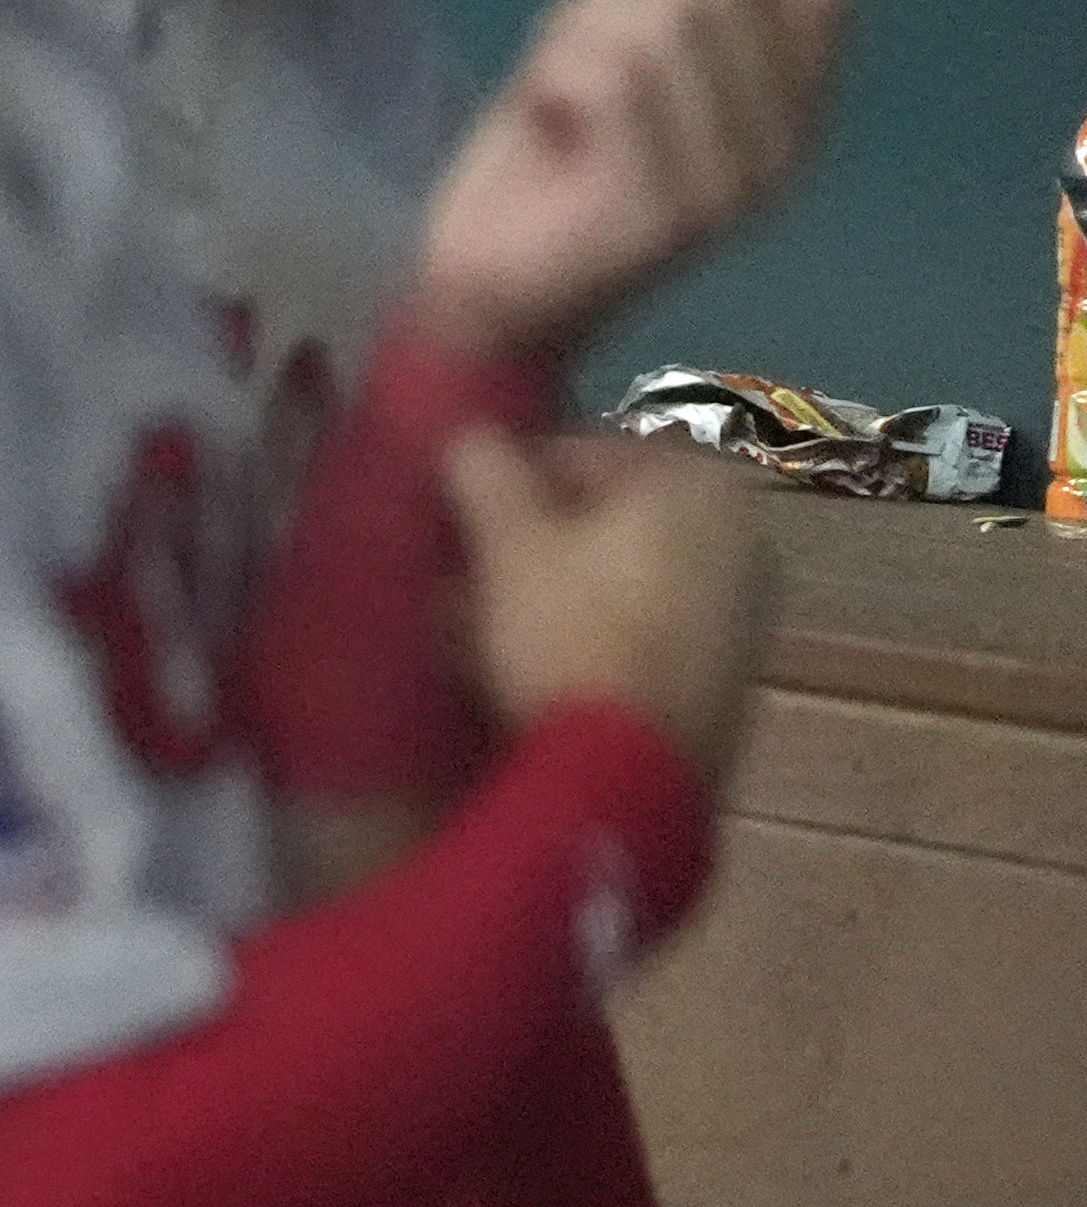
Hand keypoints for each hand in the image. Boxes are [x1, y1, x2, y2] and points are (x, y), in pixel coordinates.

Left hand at [408, 0, 853, 366]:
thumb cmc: (550, 162)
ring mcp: (731, 184)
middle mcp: (787, 149)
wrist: (484, 295)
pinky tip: (542, 117)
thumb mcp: (617, 36)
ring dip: (575, 25)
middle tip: (567, 33)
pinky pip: (610, 77)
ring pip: (661, 17)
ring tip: (552, 78)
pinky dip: (553, 73)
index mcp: (798, 108)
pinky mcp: (660, 210)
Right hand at [445, 429, 772, 789]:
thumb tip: (470, 435)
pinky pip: (652, 626)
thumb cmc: (569, 633)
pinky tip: (548, 666)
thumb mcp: (508, 544)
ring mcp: (748, 604)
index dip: (508, 480)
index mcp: (696, 479)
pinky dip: (603, 631)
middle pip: (611, 517)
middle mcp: (742, 529)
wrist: (633, 772)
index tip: (457, 519)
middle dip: (539, 540)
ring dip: (567, 588)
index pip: (582, 451)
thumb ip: (486, 474)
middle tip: (470, 575)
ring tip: (495, 628)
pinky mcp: (734, 670)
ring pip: (632, 574)